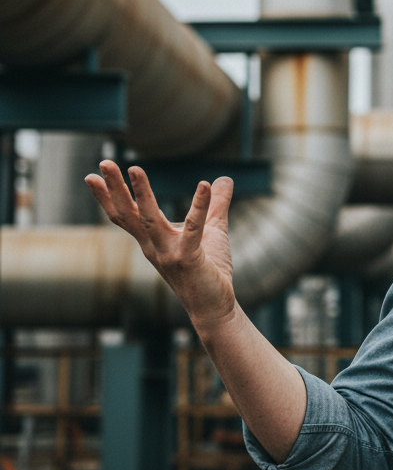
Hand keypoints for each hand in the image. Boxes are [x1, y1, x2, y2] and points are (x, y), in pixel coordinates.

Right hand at [85, 161, 237, 330]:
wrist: (215, 307)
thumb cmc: (210, 270)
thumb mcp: (212, 230)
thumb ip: (215, 205)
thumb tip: (223, 179)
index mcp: (153, 240)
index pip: (125, 215)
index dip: (108, 196)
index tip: (91, 175)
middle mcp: (154, 247)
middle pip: (128, 214)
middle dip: (115, 188)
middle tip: (103, 162)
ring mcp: (169, 254)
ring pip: (149, 219)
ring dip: (142, 193)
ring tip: (134, 168)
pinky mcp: (189, 259)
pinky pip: (193, 229)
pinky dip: (199, 206)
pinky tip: (205, 185)